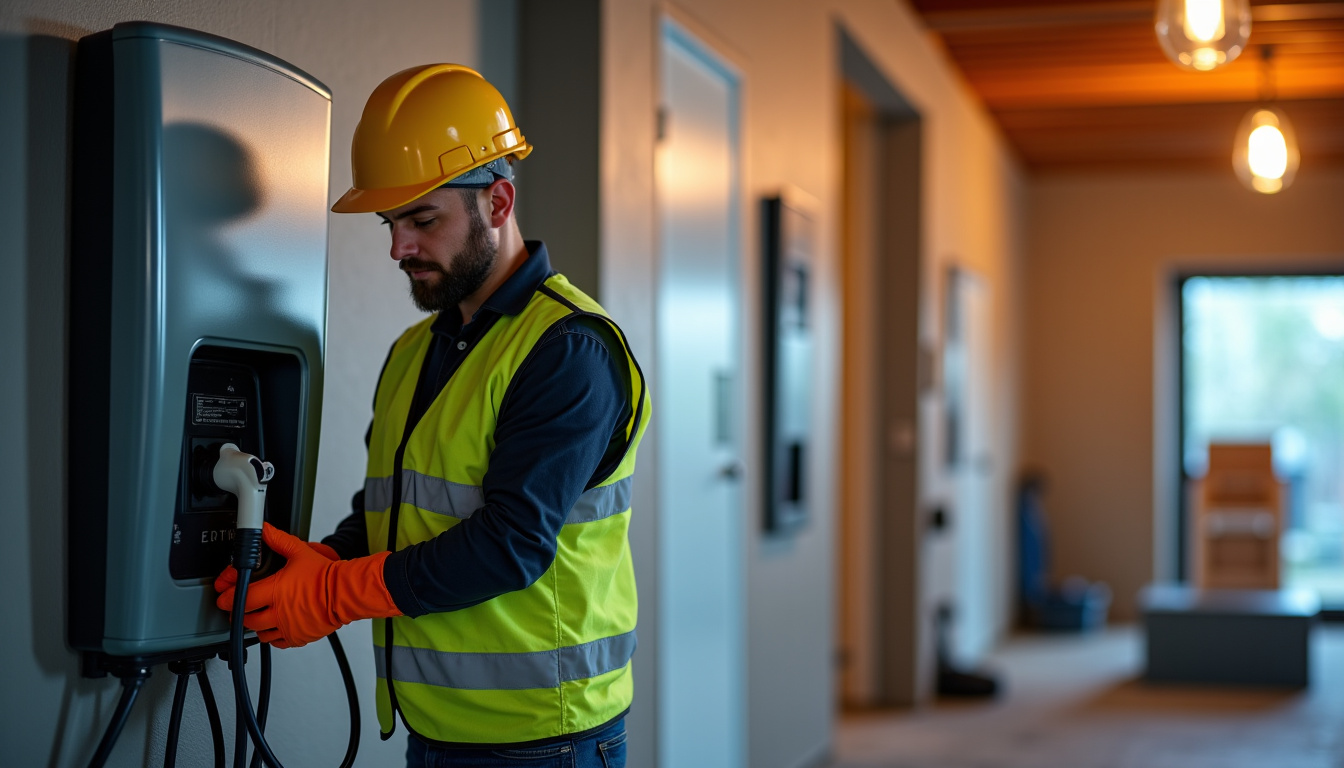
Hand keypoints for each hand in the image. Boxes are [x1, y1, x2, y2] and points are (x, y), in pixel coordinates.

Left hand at [215, 523, 399, 647]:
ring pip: (259, 634)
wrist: (345, 593)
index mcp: (275, 591)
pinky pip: (276, 643)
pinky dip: (272, 636)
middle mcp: (278, 613)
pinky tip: (275, 626)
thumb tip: (265, 530)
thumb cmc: (325, 575)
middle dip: (238, 613)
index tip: (224, 597)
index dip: (228, 599)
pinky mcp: (297, 637)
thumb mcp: (300, 552)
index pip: (241, 599)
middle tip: (238, 607)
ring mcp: (287, 628)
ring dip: (254, 626)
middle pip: (246, 619)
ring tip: (257, 616)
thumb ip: (278, 540)